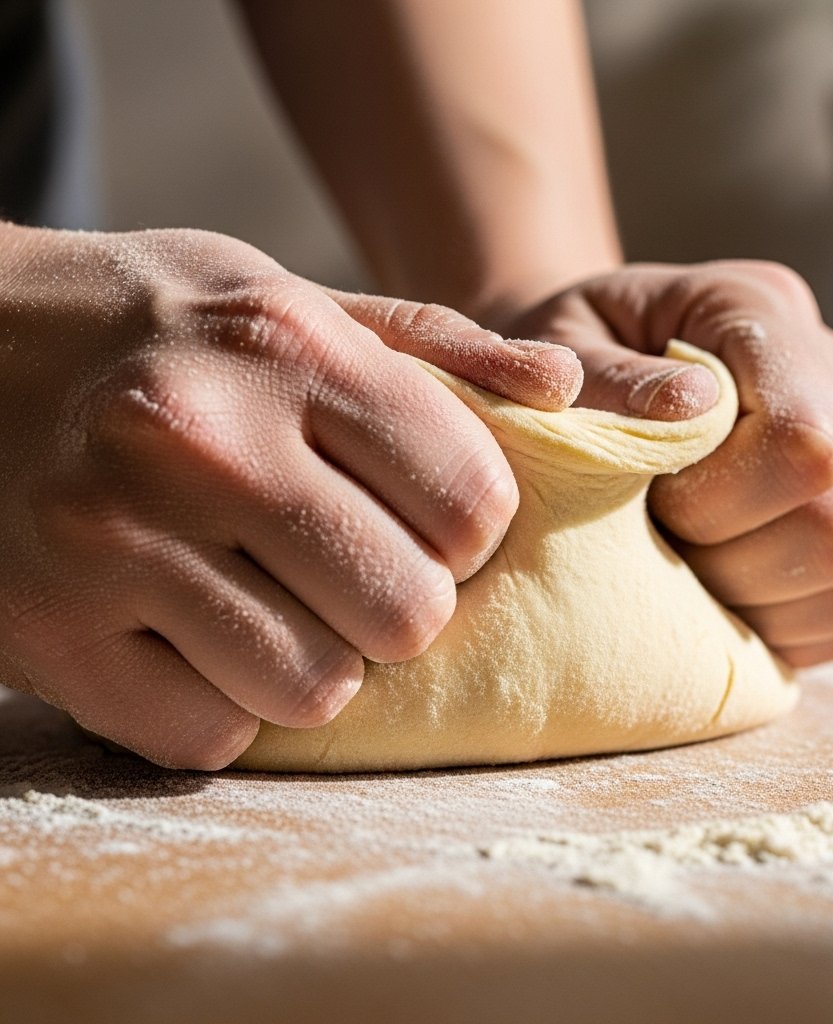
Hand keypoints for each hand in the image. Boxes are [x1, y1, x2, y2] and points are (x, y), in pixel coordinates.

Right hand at [0, 225, 581, 767]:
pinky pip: (210, 734)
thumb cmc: (156, 327)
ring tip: (269, 598)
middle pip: (409, 613)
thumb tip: (567, 388)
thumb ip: (436, 345)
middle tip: (349, 565)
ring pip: (316, 691)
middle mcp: (202, 444)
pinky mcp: (53, 637)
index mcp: (287, 349)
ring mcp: (115, 548)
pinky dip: (222, 701)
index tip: (429, 519)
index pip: (471, 502)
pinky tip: (193, 633)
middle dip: (402, 602)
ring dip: (316, 661)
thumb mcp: (289, 296)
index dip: (470, 528)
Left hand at [493, 262, 832, 666]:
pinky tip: (714, 584)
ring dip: (750, 596)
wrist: (581, 369)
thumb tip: (689, 405)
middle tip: (658, 531)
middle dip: (728, 555)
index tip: (648, 492)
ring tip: (681, 556)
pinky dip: (775, 621)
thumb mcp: (556, 343)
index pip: (802, 433)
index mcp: (760, 306)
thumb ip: (605, 375)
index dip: (719, 494)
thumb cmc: (562, 359)